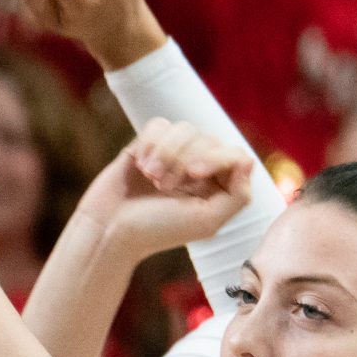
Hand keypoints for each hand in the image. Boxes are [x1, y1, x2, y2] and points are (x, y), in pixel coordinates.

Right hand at [75, 119, 250, 260]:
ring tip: (152, 177)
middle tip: (164, 186)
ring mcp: (172, 155)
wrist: (108, 229)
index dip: (216, 157)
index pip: (234, 154)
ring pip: (184, 128)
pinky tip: (140, 164)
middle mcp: (199, 168)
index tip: (194, 175)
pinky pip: (159, 125)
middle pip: (209, 138)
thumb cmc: (158, 230)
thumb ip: (238, 195)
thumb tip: (248, 161)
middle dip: (186, 158)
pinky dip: (150, 143)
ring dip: (167, 153)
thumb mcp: (207, 220)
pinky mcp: (146, 145)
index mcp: (218, 186)